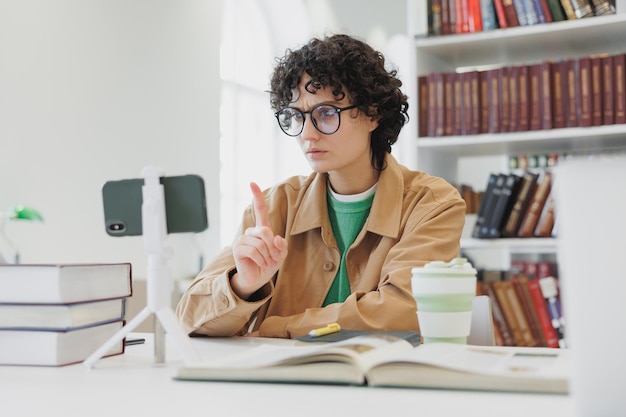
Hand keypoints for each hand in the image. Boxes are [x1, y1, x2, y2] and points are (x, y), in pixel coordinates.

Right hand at [230, 182, 287, 298]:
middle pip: (265, 231)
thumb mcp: (280, 255)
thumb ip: (282, 246)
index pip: (259, 210)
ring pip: (260, 243)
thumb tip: (277, 238)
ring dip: (267, 256)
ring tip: (265, 262)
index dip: (257, 196)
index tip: (252, 183)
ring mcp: (243, 239)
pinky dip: (260, 260)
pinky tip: (259, 264)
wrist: (257, 279)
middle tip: (273, 258)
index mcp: (262, 230)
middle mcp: (251, 232)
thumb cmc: (268, 264)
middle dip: (272, 247)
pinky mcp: (237, 248)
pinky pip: (254, 251)